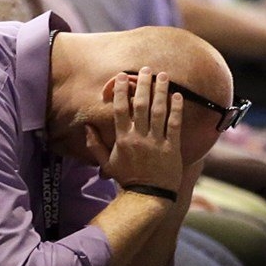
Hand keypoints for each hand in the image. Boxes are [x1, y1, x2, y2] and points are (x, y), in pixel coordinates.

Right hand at [87, 67, 183, 192]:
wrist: (147, 196)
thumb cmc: (126, 179)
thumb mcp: (106, 163)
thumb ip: (96, 144)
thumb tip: (87, 126)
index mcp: (122, 139)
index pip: (120, 109)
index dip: (121, 91)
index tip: (123, 76)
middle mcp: (139, 137)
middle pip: (140, 105)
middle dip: (143, 85)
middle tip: (146, 70)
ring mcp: (156, 142)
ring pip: (159, 111)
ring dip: (160, 91)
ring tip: (163, 76)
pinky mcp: (171, 147)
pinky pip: (174, 124)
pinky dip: (177, 109)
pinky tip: (178, 95)